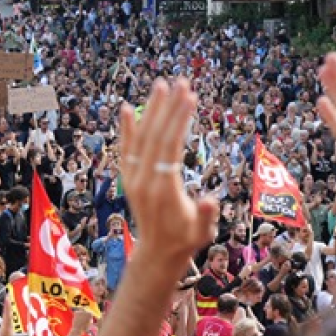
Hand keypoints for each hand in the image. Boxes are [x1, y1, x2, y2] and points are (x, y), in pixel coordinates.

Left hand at [119, 79, 218, 261]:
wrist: (157, 253)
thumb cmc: (186, 239)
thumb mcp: (202, 233)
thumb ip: (206, 216)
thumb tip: (210, 200)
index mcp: (163, 188)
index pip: (170, 146)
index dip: (179, 121)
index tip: (189, 97)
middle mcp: (143, 179)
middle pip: (156, 136)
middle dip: (168, 107)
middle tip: (180, 82)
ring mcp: (133, 178)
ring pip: (141, 138)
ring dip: (152, 110)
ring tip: (161, 85)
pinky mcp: (128, 178)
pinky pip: (126, 149)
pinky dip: (126, 128)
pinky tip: (128, 108)